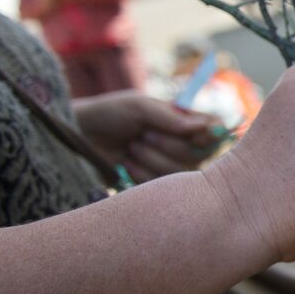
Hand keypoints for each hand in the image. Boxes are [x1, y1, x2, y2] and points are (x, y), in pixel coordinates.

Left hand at [74, 91, 219, 181]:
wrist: (78, 137)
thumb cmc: (108, 114)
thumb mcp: (139, 107)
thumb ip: (172, 118)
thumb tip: (204, 129)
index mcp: (184, 122)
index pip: (216, 130)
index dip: (209, 135)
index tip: (191, 132)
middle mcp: (183, 145)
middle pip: (199, 155)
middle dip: (167, 145)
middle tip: (143, 134)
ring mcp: (170, 167)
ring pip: (180, 173)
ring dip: (150, 158)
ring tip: (131, 148)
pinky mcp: (155, 186)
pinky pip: (160, 186)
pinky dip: (140, 174)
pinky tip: (125, 165)